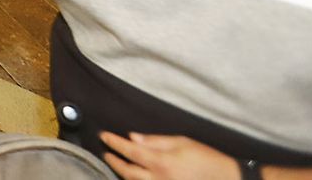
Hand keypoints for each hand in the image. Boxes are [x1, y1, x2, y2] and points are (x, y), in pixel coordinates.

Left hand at [101, 132, 239, 179]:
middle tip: (105, 152)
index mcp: (161, 163)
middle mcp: (158, 179)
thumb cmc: (207, 159)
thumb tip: (132, 137)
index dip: (114, 143)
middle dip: (113, 161)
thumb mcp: (182, 142)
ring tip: (115, 164)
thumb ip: (155, 141)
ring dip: (122, 173)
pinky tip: (133, 177)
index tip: (104, 136)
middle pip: (127, 171)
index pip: (130, 152)